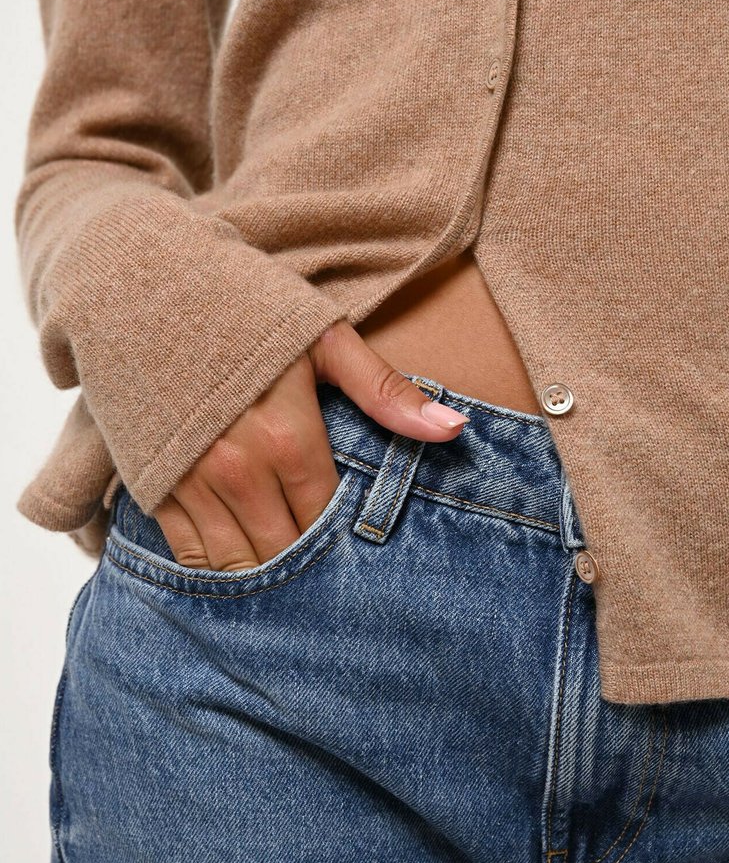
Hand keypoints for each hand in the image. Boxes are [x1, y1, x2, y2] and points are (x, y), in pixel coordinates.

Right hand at [152, 319, 469, 570]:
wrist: (140, 282)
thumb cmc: (242, 306)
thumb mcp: (322, 338)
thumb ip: (385, 393)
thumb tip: (453, 431)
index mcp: (286, 437)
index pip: (328, 520)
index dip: (344, 539)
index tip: (357, 545)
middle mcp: (236, 470)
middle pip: (285, 551)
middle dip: (309, 566)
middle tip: (329, 575)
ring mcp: (189, 481)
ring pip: (238, 563)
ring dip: (266, 576)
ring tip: (290, 581)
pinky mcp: (152, 484)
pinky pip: (189, 554)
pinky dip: (216, 571)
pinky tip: (240, 565)